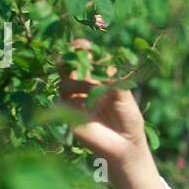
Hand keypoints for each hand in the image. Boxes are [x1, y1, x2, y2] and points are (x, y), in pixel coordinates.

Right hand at [58, 39, 146, 164]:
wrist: (125, 143)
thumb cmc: (128, 118)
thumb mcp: (125, 97)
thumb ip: (116, 82)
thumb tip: (106, 68)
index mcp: (97, 77)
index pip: (84, 58)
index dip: (81, 49)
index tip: (83, 45)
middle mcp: (82, 86)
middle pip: (67, 66)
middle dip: (69, 57)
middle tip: (74, 52)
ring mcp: (73, 100)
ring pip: (64, 83)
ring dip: (79, 83)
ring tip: (95, 91)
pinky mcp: (67, 115)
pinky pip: (60, 103)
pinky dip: (70, 100)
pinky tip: (84, 104)